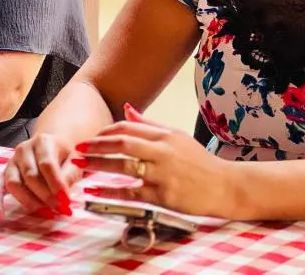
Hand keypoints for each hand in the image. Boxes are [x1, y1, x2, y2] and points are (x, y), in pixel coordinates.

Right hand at [0, 132, 81, 219]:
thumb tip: (63, 197)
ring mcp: (12, 162)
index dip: (56, 185)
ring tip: (46, 211)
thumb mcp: (74, 161)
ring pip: (14, 183)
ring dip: (29, 201)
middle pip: (30, 176)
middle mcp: (24, 149)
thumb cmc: (64, 156)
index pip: (47, 164)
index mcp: (43, 141)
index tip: (66, 202)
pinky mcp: (4, 175)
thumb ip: (69, 176)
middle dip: (46, 196)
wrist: (51, 147)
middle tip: (60, 209)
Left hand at [74, 103, 230, 216]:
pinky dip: (110, 191)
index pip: (128, 127)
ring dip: (98, 165)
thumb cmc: (200, 162)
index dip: (105, 132)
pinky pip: (131, 192)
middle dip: (96, 145)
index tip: (90, 137)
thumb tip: (127, 109)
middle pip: (123, 143)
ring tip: (80, 166)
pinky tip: (94, 190)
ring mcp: (163, 173)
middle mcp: (163, 151)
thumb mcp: (177, 136)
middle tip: (78, 148)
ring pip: (124, 166)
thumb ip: (150, 124)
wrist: (226, 186)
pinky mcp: (163, 195)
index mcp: (165, 135)